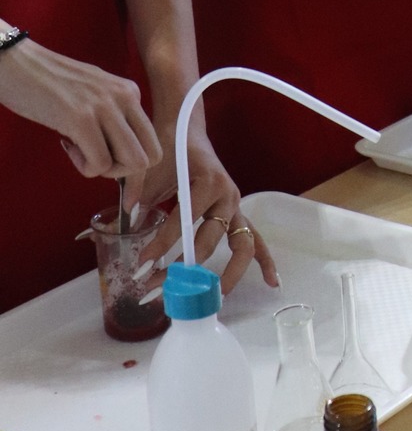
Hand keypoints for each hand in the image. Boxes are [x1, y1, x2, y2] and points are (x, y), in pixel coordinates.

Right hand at [0, 36, 159, 178]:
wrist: (14, 62)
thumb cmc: (47, 83)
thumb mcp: (93, 94)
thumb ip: (112, 117)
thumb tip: (122, 156)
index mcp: (130, 91)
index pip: (151, 141)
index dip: (132, 163)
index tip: (110, 165)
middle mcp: (124, 96)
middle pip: (150, 156)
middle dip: (123, 171)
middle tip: (94, 158)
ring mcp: (105, 106)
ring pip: (133, 163)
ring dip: (105, 170)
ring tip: (80, 151)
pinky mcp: (82, 118)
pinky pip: (100, 164)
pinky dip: (84, 167)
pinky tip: (66, 144)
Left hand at [137, 121, 278, 296]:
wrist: (187, 134)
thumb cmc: (169, 150)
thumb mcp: (150, 170)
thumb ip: (136, 194)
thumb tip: (122, 226)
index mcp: (208, 183)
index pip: (183, 222)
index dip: (161, 246)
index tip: (142, 266)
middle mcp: (228, 197)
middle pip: (211, 240)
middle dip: (187, 268)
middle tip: (165, 287)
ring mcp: (236, 207)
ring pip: (244, 245)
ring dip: (231, 273)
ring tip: (218, 296)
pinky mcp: (238, 215)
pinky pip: (256, 240)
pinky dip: (265, 261)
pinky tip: (271, 282)